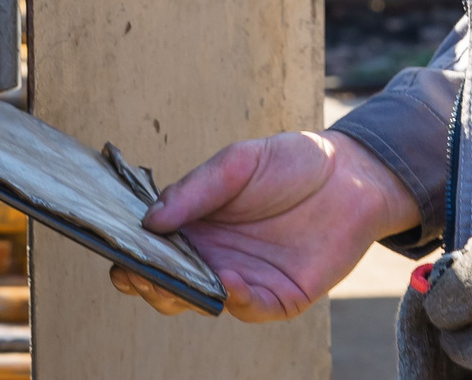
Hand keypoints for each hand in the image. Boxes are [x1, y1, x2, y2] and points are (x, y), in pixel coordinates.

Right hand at [108, 129, 417, 321]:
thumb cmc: (291, 163)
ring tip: (177, 277)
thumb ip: (196, 190)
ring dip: (185, 294)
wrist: (351, 174)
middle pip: (166, 285)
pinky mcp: (278, 296)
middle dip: (147, 282)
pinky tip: (228, 280)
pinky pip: (249, 308)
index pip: (150, 251)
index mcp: (194, 225)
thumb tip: (150, 220)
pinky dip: (235, 298)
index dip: (130, 254)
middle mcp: (212, 257)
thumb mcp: (238, 163)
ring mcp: (244, 279)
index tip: (119, 250)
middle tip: (138, 270)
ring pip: (199, 303)